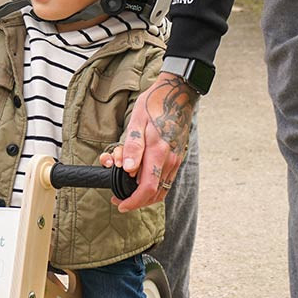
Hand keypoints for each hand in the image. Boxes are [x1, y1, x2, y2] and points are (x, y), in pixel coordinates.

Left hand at [109, 72, 197, 211]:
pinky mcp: (177, 157)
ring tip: (127, 189)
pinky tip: (140, 178)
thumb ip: (133, 147)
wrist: (178, 93)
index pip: (147, 188)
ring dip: (144, 194)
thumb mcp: (136, 122)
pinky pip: (165, 180)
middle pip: (155, 194)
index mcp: (159, 152)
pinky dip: (152, 185)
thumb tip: (129, 170)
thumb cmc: (154, 105)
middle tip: (119, 198)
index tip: (120, 204)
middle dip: (136, 201)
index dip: (133, 201)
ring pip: (161, 189)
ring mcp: (176, 160)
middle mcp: (170, 160)